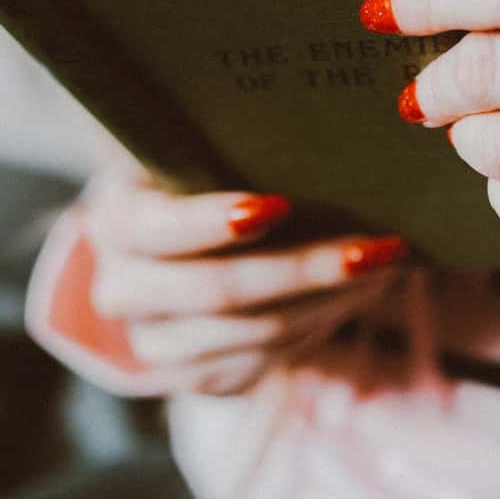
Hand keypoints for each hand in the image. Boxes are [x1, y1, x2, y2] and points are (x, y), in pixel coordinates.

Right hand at [75, 146, 407, 393]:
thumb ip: (224, 136)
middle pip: (218, 291)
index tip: (280, 203)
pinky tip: (356, 292)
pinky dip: (321, 323)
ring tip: (383, 264)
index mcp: (116, 222)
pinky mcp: (197, 377)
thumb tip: (308, 120)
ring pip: (255, 332)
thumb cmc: (196, 181)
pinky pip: (269, 359)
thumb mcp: (191, 152)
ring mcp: (157, 344)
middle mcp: (123, 291)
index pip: (159, 229)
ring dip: (329, 299)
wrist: (171, 248)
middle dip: (305, 268)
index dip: (216, 221)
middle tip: (374, 246)